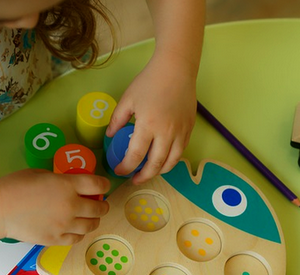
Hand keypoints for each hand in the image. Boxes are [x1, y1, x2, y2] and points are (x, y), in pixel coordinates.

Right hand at [0, 169, 109, 244]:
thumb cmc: (15, 186)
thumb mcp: (41, 174)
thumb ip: (60, 180)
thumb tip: (70, 185)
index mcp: (68, 185)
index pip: (98, 185)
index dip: (104, 185)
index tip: (103, 186)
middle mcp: (71, 205)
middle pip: (99, 208)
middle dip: (102, 205)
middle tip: (100, 204)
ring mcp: (65, 225)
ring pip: (91, 225)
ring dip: (94, 220)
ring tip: (90, 218)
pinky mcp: (56, 239)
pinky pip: (76, 238)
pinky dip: (80, 233)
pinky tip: (76, 230)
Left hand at [106, 52, 196, 183]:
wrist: (176, 69)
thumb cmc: (149, 81)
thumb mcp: (128, 99)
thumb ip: (117, 120)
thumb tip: (110, 136)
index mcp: (148, 126)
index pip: (135, 156)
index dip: (125, 167)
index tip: (119, 171)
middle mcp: (166, 133)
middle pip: (155, 165)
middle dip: (143, 176)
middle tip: (133, 179)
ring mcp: (180, 132)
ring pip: (171, 162)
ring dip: (159, 171)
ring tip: (149, 173)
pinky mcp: (189, 129)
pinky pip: (181, 151)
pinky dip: (171, 160)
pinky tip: (163, 159)